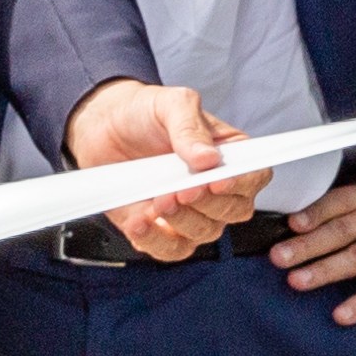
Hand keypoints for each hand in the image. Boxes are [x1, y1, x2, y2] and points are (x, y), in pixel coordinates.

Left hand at [62, 80, 250, 257]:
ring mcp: (191, 213)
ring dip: (183, 221)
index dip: (243, 183)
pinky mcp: (161, 231)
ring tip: (157, 200)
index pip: (255, 175)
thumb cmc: (144, 113)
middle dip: (208, 204)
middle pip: (235, 210)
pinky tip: (140, 222)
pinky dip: (156, 240)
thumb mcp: (170, 105)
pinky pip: (171, 250)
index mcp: (228, 155)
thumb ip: (190, 128)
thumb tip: (209, 158)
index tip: (218, 180)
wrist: (100, 129)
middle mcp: (216, 189)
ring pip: (205, 232)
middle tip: (181, 190)